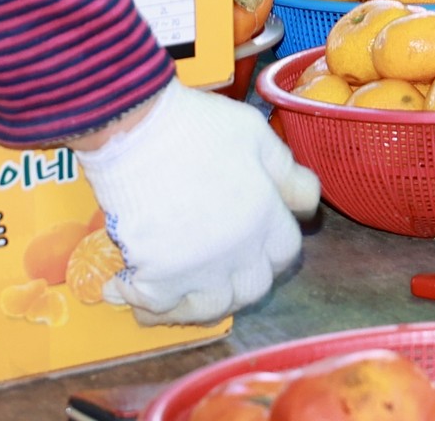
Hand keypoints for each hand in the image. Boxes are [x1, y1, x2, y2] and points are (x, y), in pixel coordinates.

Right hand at [73, 83, 316, 324]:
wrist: (135, 129)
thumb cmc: (197, 126)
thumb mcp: (256, 135)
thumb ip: (286, 173)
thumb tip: (307, 206)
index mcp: (265, 216)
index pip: (285, 254)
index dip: (271, 251)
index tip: (253, 247)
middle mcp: (238, 251)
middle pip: (252, 289)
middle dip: (240, 282)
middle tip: (217, 272)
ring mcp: (197, 269)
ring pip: (208, 309)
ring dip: (195, 303)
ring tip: (177, 290)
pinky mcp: (155, 276)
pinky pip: (156, 308)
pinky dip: (145, 305)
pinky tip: (127, 289)